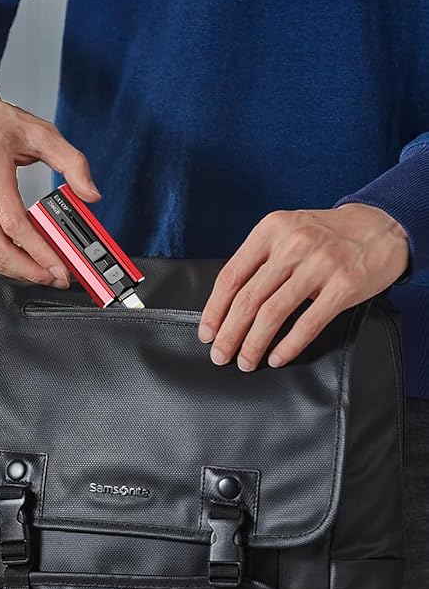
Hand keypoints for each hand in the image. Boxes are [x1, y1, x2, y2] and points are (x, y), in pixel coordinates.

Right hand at [0, 83, 100, 283]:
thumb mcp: (42, 133)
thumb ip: (73, 162)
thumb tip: (91, 194)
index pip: (13, 223)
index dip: (38, 251)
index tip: (60, 266)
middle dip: (29, 271)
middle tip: (55, 277)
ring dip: (16, 271)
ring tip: (42, 271)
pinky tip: (20, 260)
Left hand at [198, 205, 408, 370]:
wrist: (381, 226)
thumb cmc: (327, 234)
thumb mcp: (287, 231)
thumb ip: (261, 258)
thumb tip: (228, 303)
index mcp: (270, 230)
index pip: (231, 276)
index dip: (215, 309)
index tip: (207, 333)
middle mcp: (292, 244)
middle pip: (248, 298)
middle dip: (229, 333)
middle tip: (220, 355)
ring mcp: (319, 264)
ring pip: (273, 313)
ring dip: (254, 343)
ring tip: (245, 362)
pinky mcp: (344, 285)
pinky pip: (308, 323)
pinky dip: (288, 345)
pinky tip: (277, 358)